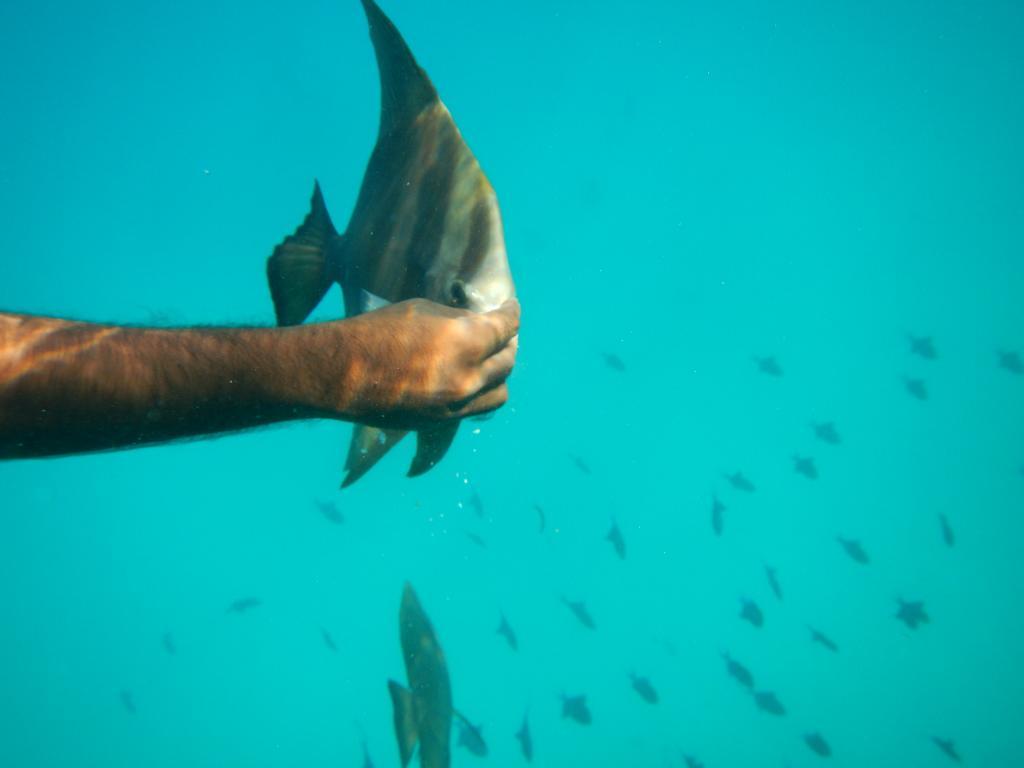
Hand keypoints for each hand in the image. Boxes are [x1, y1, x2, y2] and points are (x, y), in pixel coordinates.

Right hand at [305, 298, 519, 429]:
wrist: (343, 375)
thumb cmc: (378, 332)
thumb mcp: (423, 310)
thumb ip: (458, 319)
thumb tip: (478, 323)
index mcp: (466, 341)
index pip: (506, 328)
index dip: (512, 315)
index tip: (512, 309)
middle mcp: (468, 376)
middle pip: (508, 361)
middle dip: (507, 344)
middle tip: (502, 334)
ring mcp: (458, 403)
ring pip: (500, 391)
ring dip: (499, 374)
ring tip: (489, 361)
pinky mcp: (444, 420)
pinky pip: (477, 407)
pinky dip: (480, 392)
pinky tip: (470, 379)